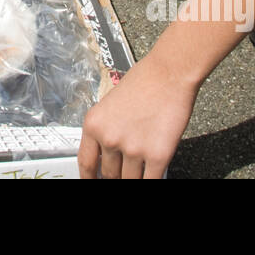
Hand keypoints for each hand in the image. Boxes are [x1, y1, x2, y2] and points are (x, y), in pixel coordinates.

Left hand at [78, 53, 198, 178]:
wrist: (169, 73)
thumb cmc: (144, 81)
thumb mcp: (110, 104)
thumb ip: (106, 129)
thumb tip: (107, 153)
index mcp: (94, 125)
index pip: (85, 163)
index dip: (89, 178)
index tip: (92, 181)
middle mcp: (110, 139)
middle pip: (109, 175)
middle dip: (115, 177)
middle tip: (121, 174)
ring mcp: (134, 149)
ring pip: (130, 180)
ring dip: (134, 178)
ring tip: (139, 169)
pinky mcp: (158, 155)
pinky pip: (151, 180)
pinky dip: (151, 181)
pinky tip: (152, 175)